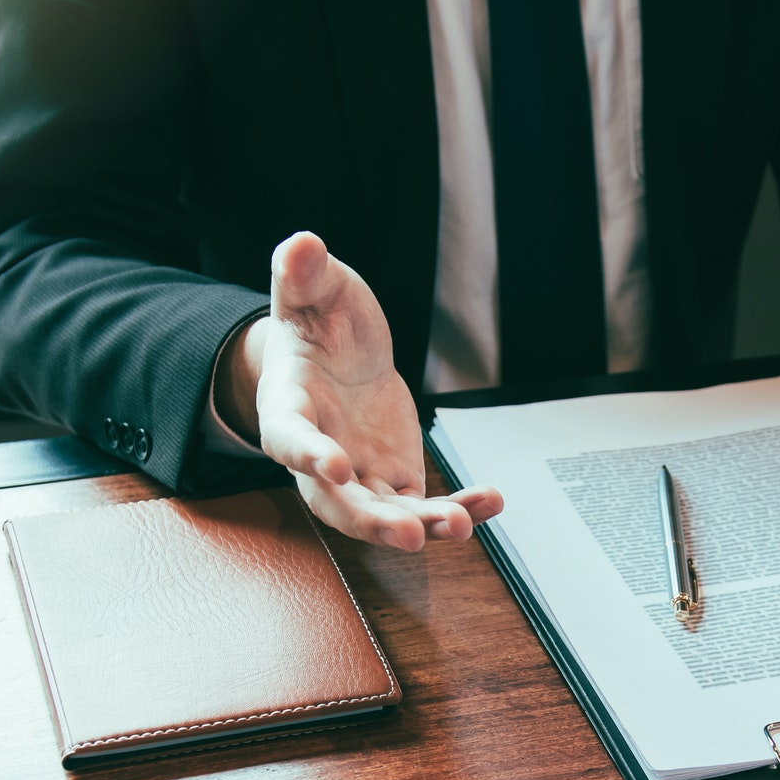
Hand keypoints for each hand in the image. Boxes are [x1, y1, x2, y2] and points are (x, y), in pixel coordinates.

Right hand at [217, 232, 503, 548]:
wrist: (338, 352)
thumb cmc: (317, 323)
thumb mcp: (315, 290)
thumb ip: (303, 274)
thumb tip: (300, 245)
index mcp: (287, 410)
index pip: (290, 440)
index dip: (310, 457)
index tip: (336, 467)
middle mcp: (320, 457)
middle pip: (337, 503)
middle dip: (372, 522)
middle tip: (409, 534)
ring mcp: (360, 474)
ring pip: (383, 515)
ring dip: (420, 526)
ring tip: (461, 525)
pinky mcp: (396, 478)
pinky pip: (423, 505)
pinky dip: (457, 508)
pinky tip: (491, 501)